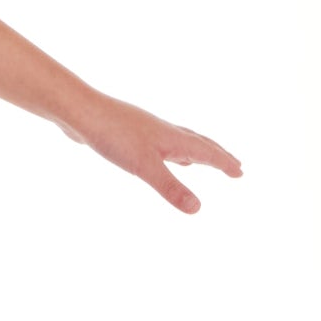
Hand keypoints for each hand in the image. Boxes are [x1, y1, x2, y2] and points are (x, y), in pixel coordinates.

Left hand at [56, 96, 242, 214]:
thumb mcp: (144, 167)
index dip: (224, 163)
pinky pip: (158, 143)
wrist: (80, 112)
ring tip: (199, 162)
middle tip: (234, 164)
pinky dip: (169, 151)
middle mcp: (164, 132)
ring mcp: (146, 131)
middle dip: (217, 155)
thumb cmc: (112, 136)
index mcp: (173, 139)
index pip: (207, 151)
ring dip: (194, 152)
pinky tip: (157, 155)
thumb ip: (170, 188)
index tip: (241, 172)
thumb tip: (198, 209)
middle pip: (199, 143)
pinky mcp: (128, 133)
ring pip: (178, 141)